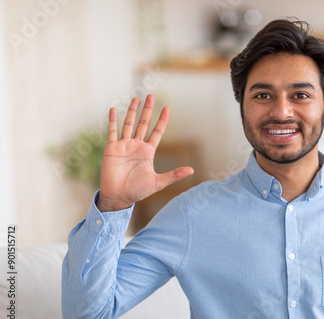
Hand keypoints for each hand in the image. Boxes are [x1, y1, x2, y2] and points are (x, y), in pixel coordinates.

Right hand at [97, 94, 193, 211]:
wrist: (119, 197)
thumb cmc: (138, 191)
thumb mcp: (158, 182)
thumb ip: (174, 175)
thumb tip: (192, 170)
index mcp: (148, 152)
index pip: (157, 132)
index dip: (162, 120)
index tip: (167, 109)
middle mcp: (136, 146)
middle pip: (143, 124)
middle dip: (147, 110)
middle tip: (152, 96)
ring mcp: (124, 146)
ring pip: (128, 124)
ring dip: (131, 111)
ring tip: (136, 99)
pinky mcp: (111, 149)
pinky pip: (112, 132)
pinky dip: (112, 121)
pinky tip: (113, 109)